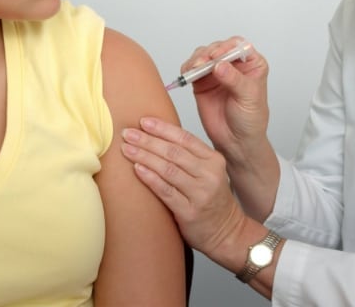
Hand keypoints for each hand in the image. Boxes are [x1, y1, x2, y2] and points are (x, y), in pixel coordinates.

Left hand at [121, 117, 245, 257]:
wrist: (227, 233)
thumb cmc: (212, 200)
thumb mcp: (208, 172)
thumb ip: (189, 157)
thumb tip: (156, 137)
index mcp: (214, 160)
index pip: (185, 138)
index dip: (163, 128)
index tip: (144, 121)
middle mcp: (209, 174)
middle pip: (174, 152)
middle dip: (148, 140)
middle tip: (128, 133)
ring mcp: (200, 193)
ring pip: (168, 169)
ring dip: (145, 156)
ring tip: (127, 149)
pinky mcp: (190, 212)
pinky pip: (166, 191)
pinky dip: (150, 178)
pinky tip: (137, 169)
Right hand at [182, 37, 269, 164]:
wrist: (236, 141)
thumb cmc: (250, 120)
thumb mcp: (249, 98)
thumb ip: (235, 80)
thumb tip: (220, 65)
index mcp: (252, 64)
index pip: (239, 46)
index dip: (227, 47)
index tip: (217, 57)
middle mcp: (234, 64)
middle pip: (218, 47)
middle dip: (209, 53)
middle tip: (202, 64)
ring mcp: (217, 72)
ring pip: (203, 55)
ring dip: (197, 59)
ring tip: (194, 69)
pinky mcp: (202, 81)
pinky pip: (192, 68)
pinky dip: (187, 68)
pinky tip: (187, 73)